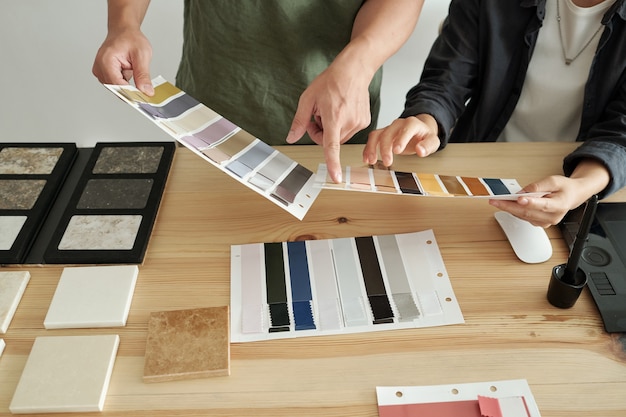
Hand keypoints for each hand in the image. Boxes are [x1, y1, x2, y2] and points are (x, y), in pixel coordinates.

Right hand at [92, 28, 153, 94]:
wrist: (124, 31)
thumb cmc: (130, 38)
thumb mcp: (142, 55)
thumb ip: (143, 75)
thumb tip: (146, 91)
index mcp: (106, 61)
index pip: (117, 85)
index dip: (131, 93)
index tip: (143, 98)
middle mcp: (99, 67)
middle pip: (116, 89)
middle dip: (131, 91)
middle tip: (145, 90)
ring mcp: (100, 71)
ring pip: (117, 88)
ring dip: (128, 86)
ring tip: (135, 74)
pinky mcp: (104, 73)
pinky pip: (116, 84)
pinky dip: (125, 83)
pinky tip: (131, 75)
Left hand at [285, 63, 370, 182]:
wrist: (354, 70)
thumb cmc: (330, 82)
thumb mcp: (307, 99)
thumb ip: (299, 121)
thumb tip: (291, 137)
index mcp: (333, 117)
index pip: (332, 146)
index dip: (333, 163)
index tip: (336, 178)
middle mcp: (348, 122)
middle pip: (330, 142)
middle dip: (321, 134)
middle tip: (317, 117)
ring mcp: (359, 123)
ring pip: (340, 138)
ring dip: (332, 129)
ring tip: (331, 110)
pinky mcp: (365, 122)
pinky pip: (349, 132)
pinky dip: (342, 125)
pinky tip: (341, 110)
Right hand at [362, 114, 440, 166]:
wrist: (420, 131)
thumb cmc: (425, 137)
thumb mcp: (433, 141)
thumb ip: (428, 145)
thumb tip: (420, 150)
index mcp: (412, 124)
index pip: (406, 128)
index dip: (401, 139)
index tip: (397, 151)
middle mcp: (398, 124)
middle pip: (388, 133)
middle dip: (385, 148)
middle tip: (387, 162)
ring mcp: (389, 129)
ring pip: (377, 135)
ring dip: (372, 148)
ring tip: (371, 160)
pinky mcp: (382, 135)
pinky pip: (372, 139)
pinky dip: (368, 149)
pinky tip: (367, 159)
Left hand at [489, 157, 610, 226]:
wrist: (571, 196)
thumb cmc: (564, 188)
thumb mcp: (554, 180)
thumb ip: (539, 186)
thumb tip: (523, 192)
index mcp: (560, 205)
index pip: (543, 205)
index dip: (530, 203)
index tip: (518, 199)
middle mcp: (552, 216)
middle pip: (528, 212)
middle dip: (510, 206)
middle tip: (496, 201)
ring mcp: (545, 222)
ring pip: (523, 216)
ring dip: (508, 209)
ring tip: (496, 202)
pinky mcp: (539, 223)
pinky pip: (523, 218)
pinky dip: (514, 211)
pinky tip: (505, 205)